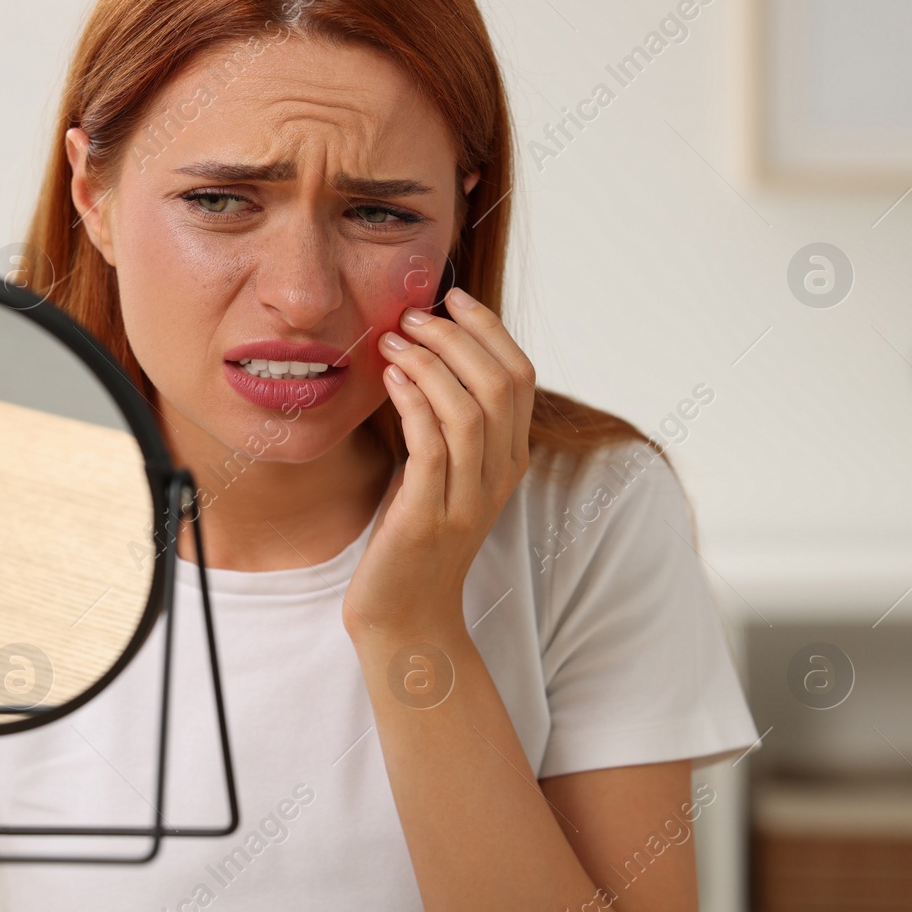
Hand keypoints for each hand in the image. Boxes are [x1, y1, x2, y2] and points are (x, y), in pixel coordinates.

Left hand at [343, 287, 534, 640]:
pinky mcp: (430, 517)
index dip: (488, 329)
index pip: (519, 375)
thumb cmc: (411, 538)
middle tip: (413, 314)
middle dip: (458, 337)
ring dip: (431, 363)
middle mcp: (499, 476)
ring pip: (469, 410)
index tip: (451, 295)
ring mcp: (468, 499)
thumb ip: (442, 422)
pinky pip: (432, 447)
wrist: (404, 616)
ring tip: (394, 338)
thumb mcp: (438, 473)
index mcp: (509, 459)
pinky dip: (415, 403)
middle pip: (500, 384)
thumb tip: (422, 351)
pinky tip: (391, 378)